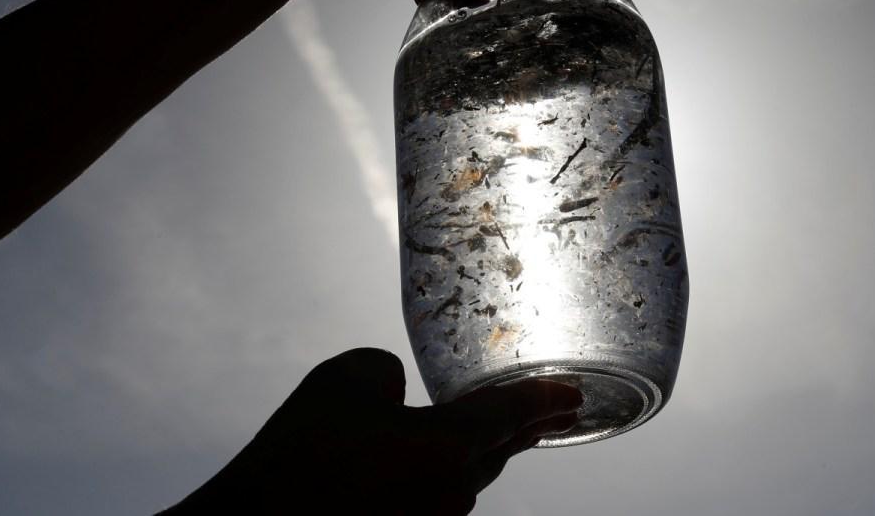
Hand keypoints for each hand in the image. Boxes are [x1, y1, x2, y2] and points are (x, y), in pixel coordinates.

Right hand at [165, 348, 582, 514]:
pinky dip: (432, 481)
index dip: (547, 399)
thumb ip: (390, 372)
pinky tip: (407, 470)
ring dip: (469, 457)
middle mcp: (448, 494)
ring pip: (462, 483)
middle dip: (520, 430)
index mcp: (444, 447)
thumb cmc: (299, 455)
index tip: (576, 394)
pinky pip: (432, 504)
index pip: (510, 415)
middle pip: (494, 453)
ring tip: (475, 434)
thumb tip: (399, 391)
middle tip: (550, 413)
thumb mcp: (345, 379)